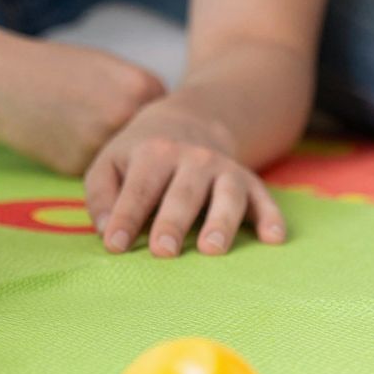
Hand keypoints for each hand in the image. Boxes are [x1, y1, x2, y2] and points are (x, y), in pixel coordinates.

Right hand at [0, 31, 167, 175]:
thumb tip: (156, 131)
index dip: (147, 129)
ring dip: (107, 159)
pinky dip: (78, 160)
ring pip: (121, 165)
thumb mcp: (103, 67)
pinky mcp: (78, 167)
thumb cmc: (49, 66)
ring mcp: (105, 143)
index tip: (132, 129)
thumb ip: (135, 94)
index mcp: (144, 87)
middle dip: (134, 151)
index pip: (164, 123)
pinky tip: (56, 138)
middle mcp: (131, 117)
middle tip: (104, 137)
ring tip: (75, 132)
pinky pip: (90, 172)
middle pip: (147, 149)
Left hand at [83, 104, 286, 257]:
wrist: (188, 121)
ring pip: (226, 195)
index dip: (126, 217)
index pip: (138, 189)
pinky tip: (272, 238)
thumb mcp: (110, 163)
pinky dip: (271, 217)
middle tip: (163, 252)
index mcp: (152, 153)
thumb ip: (101, 194)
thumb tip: (106, 230)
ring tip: (211, 249)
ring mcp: (224, 169)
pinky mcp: (250, 182)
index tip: (115, 245)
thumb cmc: (140, 156)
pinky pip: (264, 199)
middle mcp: (191, 159)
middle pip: (182, 194)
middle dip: (172, 223)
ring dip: (221, 222)